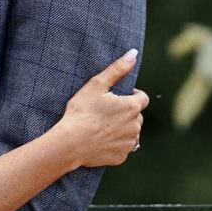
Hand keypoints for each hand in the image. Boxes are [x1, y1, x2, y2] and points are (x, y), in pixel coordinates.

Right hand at [59, 49, 149, 167]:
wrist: (69, 143)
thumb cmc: (81, 112)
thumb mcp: (97, 85)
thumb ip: (117, 69)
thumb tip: (134, 53)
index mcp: (132, 107)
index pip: (142, 98)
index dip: (131, 96)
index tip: (117, 98)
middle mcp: (135, 126)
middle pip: (136, 116)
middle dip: (126, 113)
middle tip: (105, 113)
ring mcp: (129, 143)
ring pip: (131, 133)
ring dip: (123, 129)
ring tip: (102, 127)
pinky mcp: (121, 157)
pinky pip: (123, 148)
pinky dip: (115, 144)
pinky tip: (101, 140)